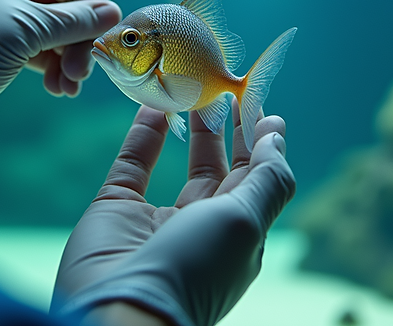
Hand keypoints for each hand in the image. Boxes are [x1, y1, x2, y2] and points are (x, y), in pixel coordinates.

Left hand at [0, 0, 121, 168]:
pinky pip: (40, 42)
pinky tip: (61, 88)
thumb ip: (74, 19)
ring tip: (75, 80)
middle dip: (83, 18)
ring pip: (54, 15)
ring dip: (72, 46)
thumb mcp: (22, 30)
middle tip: (91, 53)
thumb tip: (111, 14)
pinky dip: (55, 61)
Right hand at [52, 102, 295, 325]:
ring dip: (193, 130)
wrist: (122, 311)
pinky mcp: (116, 211)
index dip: (261, 144)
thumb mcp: (246, 221)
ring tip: (199, 91)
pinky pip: (133, 165)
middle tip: (229, 88)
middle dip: (229, 131)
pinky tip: (154, 107)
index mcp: (239, 237)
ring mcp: (157, 220)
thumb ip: (266, 177)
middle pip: (222, 171)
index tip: (261, 105)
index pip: (256, 182)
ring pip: (181, 165)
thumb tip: (276, 136)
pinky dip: (143, 135)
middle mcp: (202, 228)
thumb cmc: (195, 266)